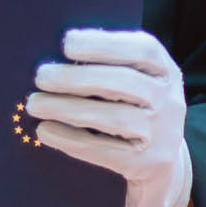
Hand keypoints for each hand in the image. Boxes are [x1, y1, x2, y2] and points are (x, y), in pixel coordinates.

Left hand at [29, 28, 193, 206]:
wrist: (159, 164)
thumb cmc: (132, 110)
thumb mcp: (134, 83)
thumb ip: (106, 66)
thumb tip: (55, 58)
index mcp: (165, 71)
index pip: (144, 49)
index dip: (105, 43)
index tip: (67, 43)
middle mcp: (170, 100)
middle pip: (123, 83)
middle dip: (77, 77)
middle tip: (41, 76)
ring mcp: (163, 134)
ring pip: (113, 118)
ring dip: (68, 109)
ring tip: (35, 104)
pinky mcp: (148, 164)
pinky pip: (105, 150)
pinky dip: (71, 139)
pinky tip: (45, 130)